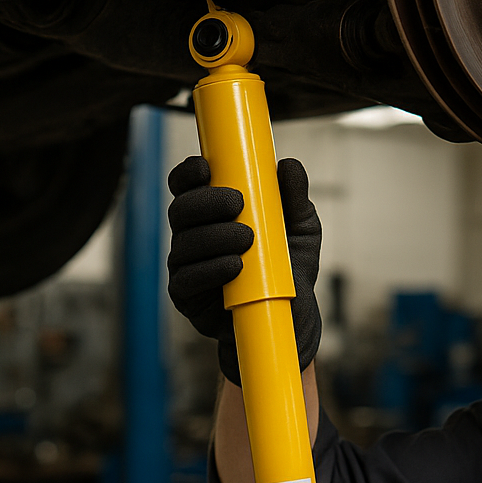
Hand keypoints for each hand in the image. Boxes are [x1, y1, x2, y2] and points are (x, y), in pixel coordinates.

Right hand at [165, 155, 322, 385]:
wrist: (291, 317)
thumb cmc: (289, 267)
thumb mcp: (301, 229)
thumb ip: (295, 198)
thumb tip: (289, 165)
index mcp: (211, 213)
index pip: (186, 186)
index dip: (189, 173)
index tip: (207, 168)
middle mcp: (192, 236)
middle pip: (180, 209)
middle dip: (206, 202)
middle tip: (239, 204)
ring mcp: (186, 266)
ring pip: (184, 243)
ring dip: (215, 236)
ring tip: (247, 239)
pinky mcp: (187, 297)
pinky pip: (187, 280)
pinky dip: (211, 270)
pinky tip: (234, 266)